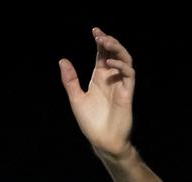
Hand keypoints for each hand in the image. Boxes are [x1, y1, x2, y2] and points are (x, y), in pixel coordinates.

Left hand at [59, 26, 134, 158]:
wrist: (102, 141)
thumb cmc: (90, 122)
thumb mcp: (76, 98)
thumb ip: (70, 80)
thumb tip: (62, 60)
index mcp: (99, 77)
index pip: (102, 54)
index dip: (100, 41)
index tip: (94, 31)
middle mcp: (111, 78)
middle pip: (114, 53)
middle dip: (109, 42)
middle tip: (99, 35)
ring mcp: (120, 85)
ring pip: (124, 60)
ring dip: (117, 50)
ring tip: (106, 43)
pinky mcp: (127, 93)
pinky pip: (129, 75)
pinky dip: (121, 67)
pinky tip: (110, 64)